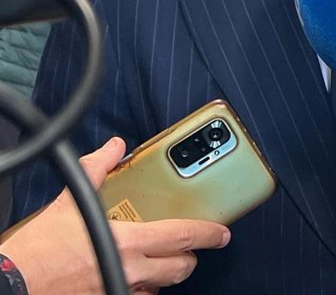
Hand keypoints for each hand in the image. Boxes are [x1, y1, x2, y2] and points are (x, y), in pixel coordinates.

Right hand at [3, 137, 229, 294]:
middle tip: (189, 248)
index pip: (183, 237)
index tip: (222, 234)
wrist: (12, 282)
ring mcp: (117, 291)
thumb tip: (114, 147)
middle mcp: (129, 270)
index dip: (209, 235)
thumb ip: (98, 169)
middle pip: (179, 269)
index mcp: (128, 241)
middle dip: (189, 258)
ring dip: (163, 276)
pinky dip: (138, 290)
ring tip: (160, 262)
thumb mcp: (70, 201)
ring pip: (158, 288)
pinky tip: (132, 279)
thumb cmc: (38, 248)